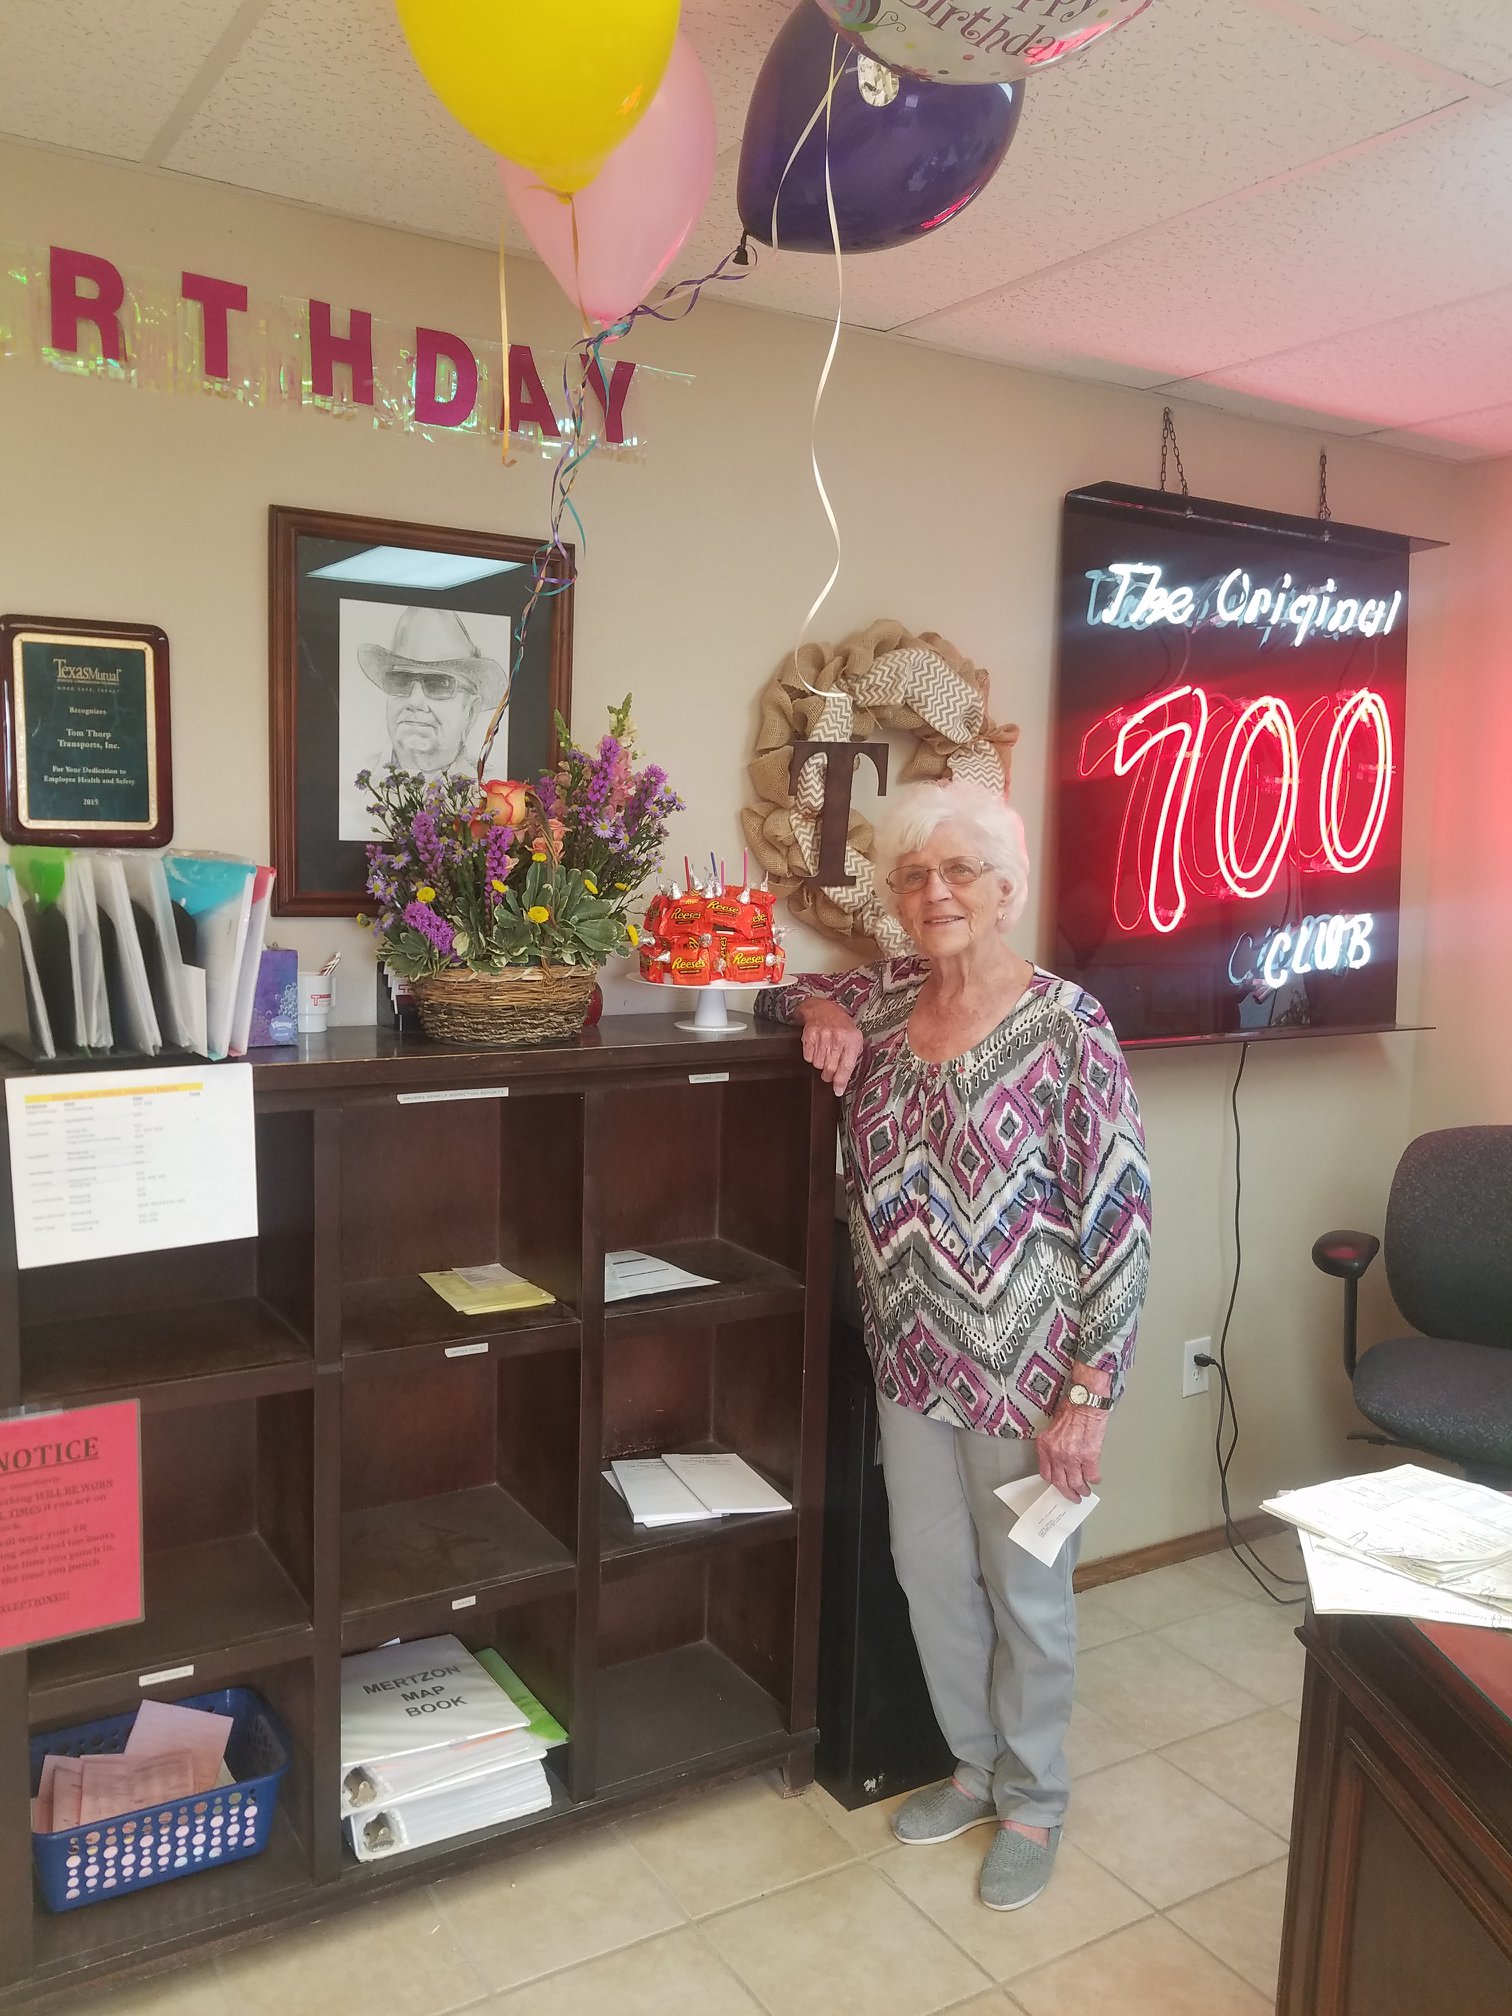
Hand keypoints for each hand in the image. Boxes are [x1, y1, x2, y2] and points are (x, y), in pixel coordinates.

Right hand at [797, 1000, 864, 1095]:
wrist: (822, 1008)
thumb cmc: (841, 1026)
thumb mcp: (854, 1038)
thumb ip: (852, 1057)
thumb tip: (844, 1079)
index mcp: (851, 1039)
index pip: (846, 1066)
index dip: (841, 1081)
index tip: (837, 1091)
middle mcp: (837, 1037)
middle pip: (830, 1068)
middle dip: (829, 1075)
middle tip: (829, 1073)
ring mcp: (822, 1036)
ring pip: (818, 1064)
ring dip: (820, 1064)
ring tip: (824, 1052)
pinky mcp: (809, 1036)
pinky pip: (808, 1057)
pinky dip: (811, 1056)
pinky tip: (817, 1047)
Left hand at [1037, 1380, 1111, 1501]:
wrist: (1085, 1402)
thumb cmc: (1071, 1409)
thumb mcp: (1053, 1428)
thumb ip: (1053, 1444)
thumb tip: (1058, 1458)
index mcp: (1046, 1446)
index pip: (1046, 1473)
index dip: (1054, 1482)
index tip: (1058, 1485)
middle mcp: (1057, 1454)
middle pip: (1061, 1482)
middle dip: (1068, 1493)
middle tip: (1073, 1497)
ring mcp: (1073, 1457)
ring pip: (1077, 1483)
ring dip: (1082, 1490)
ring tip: (1085, 1492)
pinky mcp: (1090, 1456)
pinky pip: (1092, 1475)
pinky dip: (1095, 1479)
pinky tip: (1096, 1478)